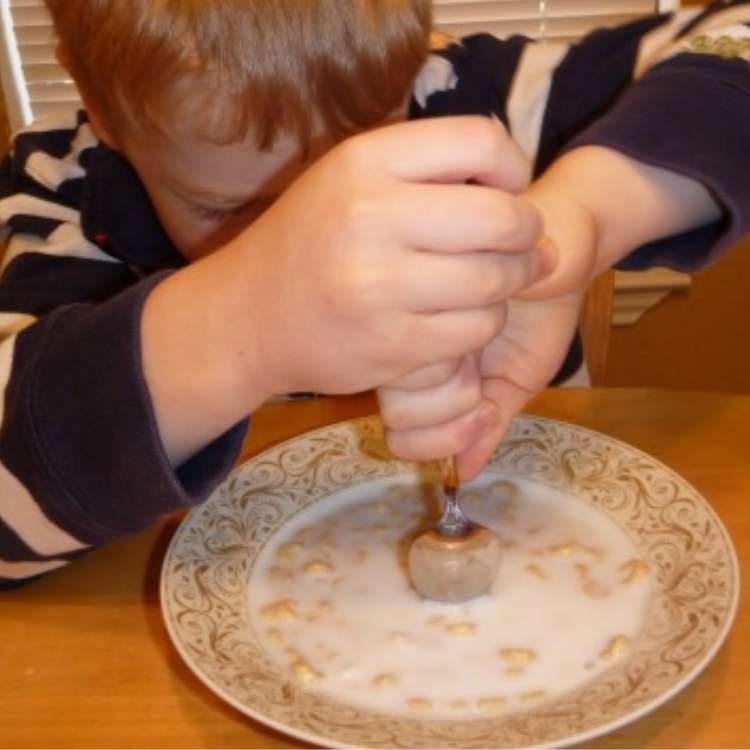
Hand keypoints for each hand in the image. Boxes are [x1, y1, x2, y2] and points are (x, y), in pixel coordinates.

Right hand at [236, 116, 550, 395]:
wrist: (250, 318)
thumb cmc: (311, 241)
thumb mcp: (348, 179)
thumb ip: (423, 168)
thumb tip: (519, 186)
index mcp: (365, 162)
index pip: (480, 141)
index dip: (512, 167)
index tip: (507, 190)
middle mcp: (372, 217)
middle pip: (503, 217)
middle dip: (528, 233)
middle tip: (523, 243)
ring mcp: (381, 288)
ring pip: (496, 281)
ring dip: (510, 281)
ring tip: (495, 280)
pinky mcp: (392, 345)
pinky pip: (476, 329)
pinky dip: (484, 322)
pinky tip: (465, 315)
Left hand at [379, 290, 582, 478]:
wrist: (558, 252)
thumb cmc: (537, 316)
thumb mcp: (518, 380)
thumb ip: (489, 426)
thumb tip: (464, 475)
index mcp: (430, 379)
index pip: (405, 435)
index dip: (442, 439)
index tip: (485, 410)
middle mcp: (411, 354)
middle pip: (397, 415)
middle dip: (449, 410)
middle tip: (479, 374)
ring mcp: (409, 321)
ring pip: (400, 385)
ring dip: (452, 377)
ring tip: (480, 343)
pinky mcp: (421, 284)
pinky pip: (424, 335)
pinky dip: (461, 336)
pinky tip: (486, 313)